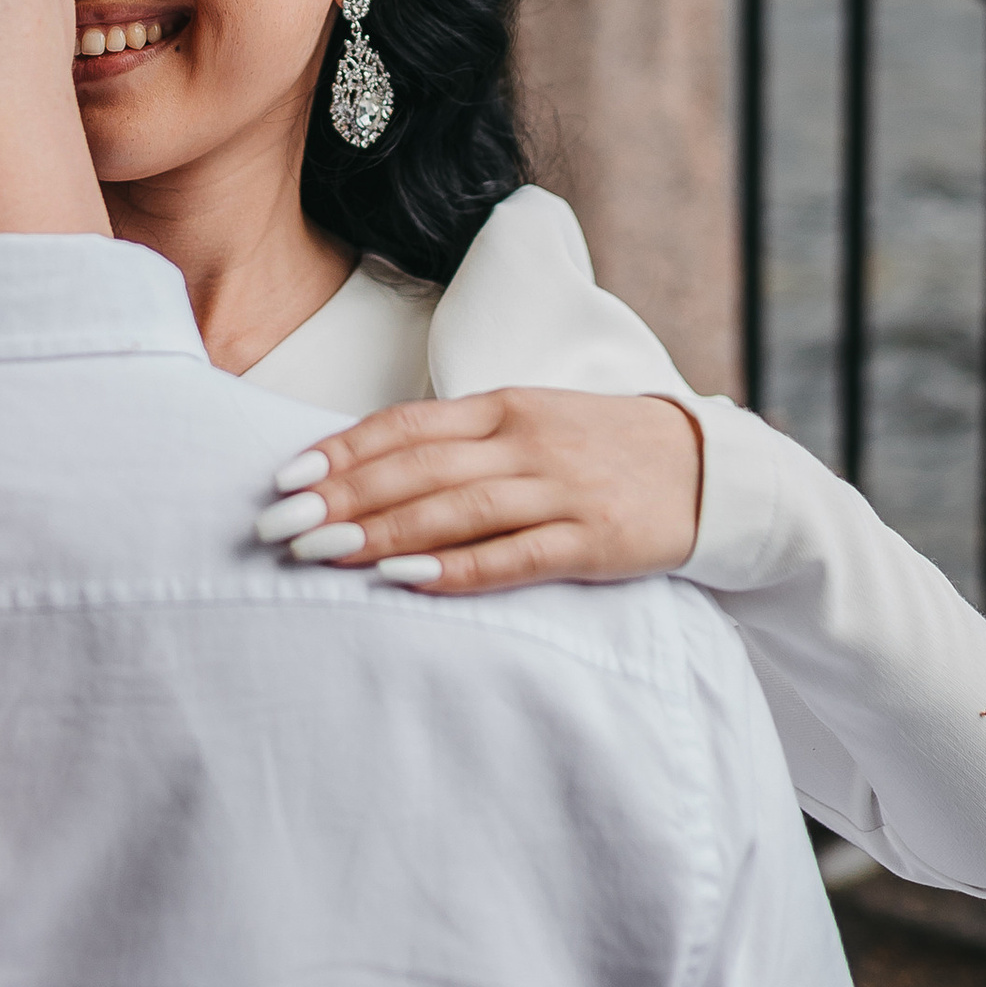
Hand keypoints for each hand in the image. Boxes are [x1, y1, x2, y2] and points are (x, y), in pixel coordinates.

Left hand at [257, 387, 704, 593]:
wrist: (705, 470)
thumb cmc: (599, 449)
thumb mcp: (531, 423)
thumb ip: (461, 442)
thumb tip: (369, 466)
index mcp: (505, 407)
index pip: (408, 425)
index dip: (343, 450)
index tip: (286, 478)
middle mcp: (526, 442)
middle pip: (418, 469)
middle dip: (342, 498)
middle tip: (279, 526)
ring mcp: (560, 491)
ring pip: (456, 511)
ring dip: (382, 532)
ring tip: (322, 553)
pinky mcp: (591, 542)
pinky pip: (513, 557)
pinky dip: (457, 568)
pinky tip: (406, 579)